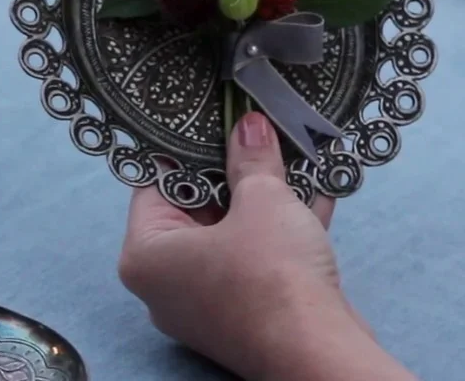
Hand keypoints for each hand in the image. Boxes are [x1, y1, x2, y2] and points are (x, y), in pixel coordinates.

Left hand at [118, 111, 413, 380]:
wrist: (317, 349)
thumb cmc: (272, 276)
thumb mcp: (263, 199)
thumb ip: (251, 159)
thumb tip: (248, 127)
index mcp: (147, 255)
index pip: (156, 183)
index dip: (188, 145)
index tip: (214, 115)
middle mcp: (168, 284)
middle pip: (197, 207)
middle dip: (234, 168)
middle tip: (257, 129)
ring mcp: (208, 302)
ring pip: (233, 232)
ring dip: (265, 196)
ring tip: (291, 152)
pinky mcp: (247, 311)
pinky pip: (258, 256)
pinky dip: (282, 227)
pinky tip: (315, 190)